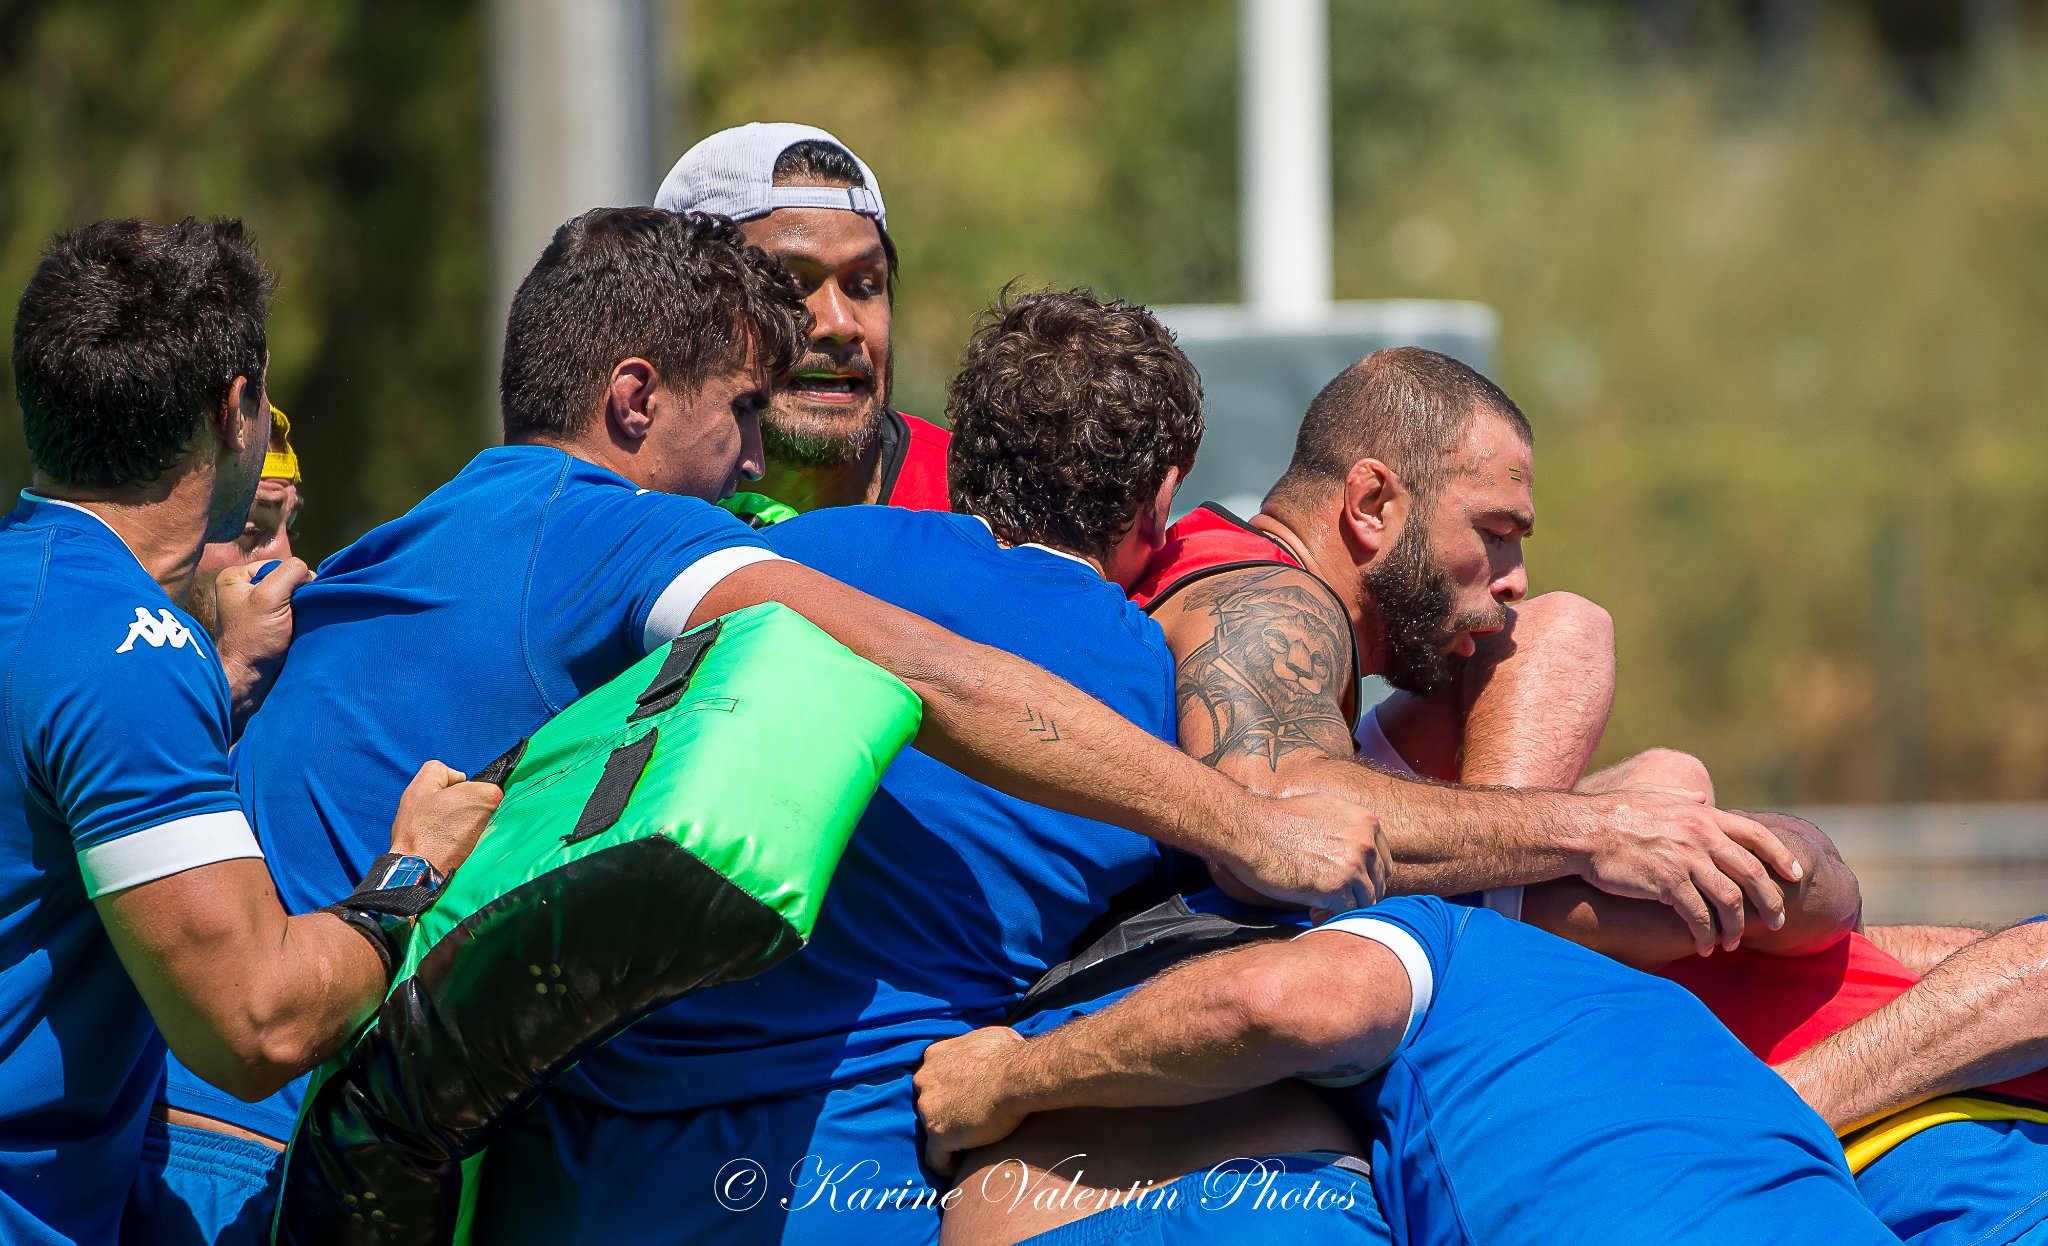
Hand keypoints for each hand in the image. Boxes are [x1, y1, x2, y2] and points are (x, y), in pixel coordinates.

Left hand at [213, 557, 312, 719]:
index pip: (278, 565)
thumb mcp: (270, 597)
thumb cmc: (252, 639)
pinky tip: (296, 629)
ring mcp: (253, 607)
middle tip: (295, 613)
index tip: (293, 601)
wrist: (248, 678)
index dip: (292, 579)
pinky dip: (297, 618)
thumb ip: (290, 573)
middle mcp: (242, 589)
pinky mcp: (265, 624)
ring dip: (299, 608)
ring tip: (296, 622)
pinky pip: (289, 612)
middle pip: (284, 580)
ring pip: (290, 597)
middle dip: (297, 594)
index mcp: (235, 577)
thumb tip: (308, 573)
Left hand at [388, 761, 503, 875]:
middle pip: (446, 797)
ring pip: (445, 822)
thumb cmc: (441, 835)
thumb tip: (497, 798)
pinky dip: (453, 848)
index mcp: (420, 789)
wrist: (420, 877)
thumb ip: (491, 790)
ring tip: (470, 839)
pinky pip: (441, 844)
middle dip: (466, 806)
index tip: (474, 794)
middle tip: (476, 818)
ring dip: (462, 829)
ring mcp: (412, 833)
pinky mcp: (417, 854)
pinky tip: (461, 854)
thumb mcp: (478, 800)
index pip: (441, 768)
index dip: (462, 778)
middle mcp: (412, 808)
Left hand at [914, 1027, 1029, 1174]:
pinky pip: (935, 1158)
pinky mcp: (937, 1135)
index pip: (933, 1078)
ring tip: (967, 1147)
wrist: (1016, 1077)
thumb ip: (976, 1047)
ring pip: (931, 1128)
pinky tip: (957, 1170)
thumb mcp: (990, 1037)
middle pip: (929, 1102)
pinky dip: (944, 1165)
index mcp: (934, 1056)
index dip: (947, 1090)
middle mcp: (924, 1080)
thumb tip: (991, 1050)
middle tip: (967, 1122)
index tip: (962, 1100)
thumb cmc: (1011, 1055)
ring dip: (947, 1136)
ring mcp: (928, 1109)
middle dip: (944, 1112)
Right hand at [1218, 791, 1388, 912]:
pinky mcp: (1335, 887)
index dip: (1365, 878)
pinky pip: (1345, 913)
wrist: (1248, 829)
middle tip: (1333, 901)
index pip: (1382, 863)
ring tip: (1321, 908)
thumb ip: (1349, 827)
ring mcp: (1353, 865)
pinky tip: (1313, 912)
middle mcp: (1365, 842)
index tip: (1346, 885)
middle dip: (1357, 895)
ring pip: (1365, 901)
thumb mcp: (1324, 808)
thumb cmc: (1278, 819)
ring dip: (1344, 908)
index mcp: (1366, 822)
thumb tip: (1360, 845)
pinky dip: (1330, 917)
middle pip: (1377, 884)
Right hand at [1579, 789, 1803, 955]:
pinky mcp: (1667, 883)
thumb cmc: (1615, 814)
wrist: (1583, 831)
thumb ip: (1683, 799)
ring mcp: (1686, 860)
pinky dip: (1706, 935)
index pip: (1757, 835)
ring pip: (1729, 901)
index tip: (1795, 875)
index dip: (1781, 856)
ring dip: (1736, 927)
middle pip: (1752, 873)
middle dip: (1770, 902)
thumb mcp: (1655, 796)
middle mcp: (1701, 835)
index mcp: (1702, 816)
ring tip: (1733, 942)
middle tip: (1775, 922)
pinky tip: (1704, 947)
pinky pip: (1698, 917)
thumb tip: (1702, 798)